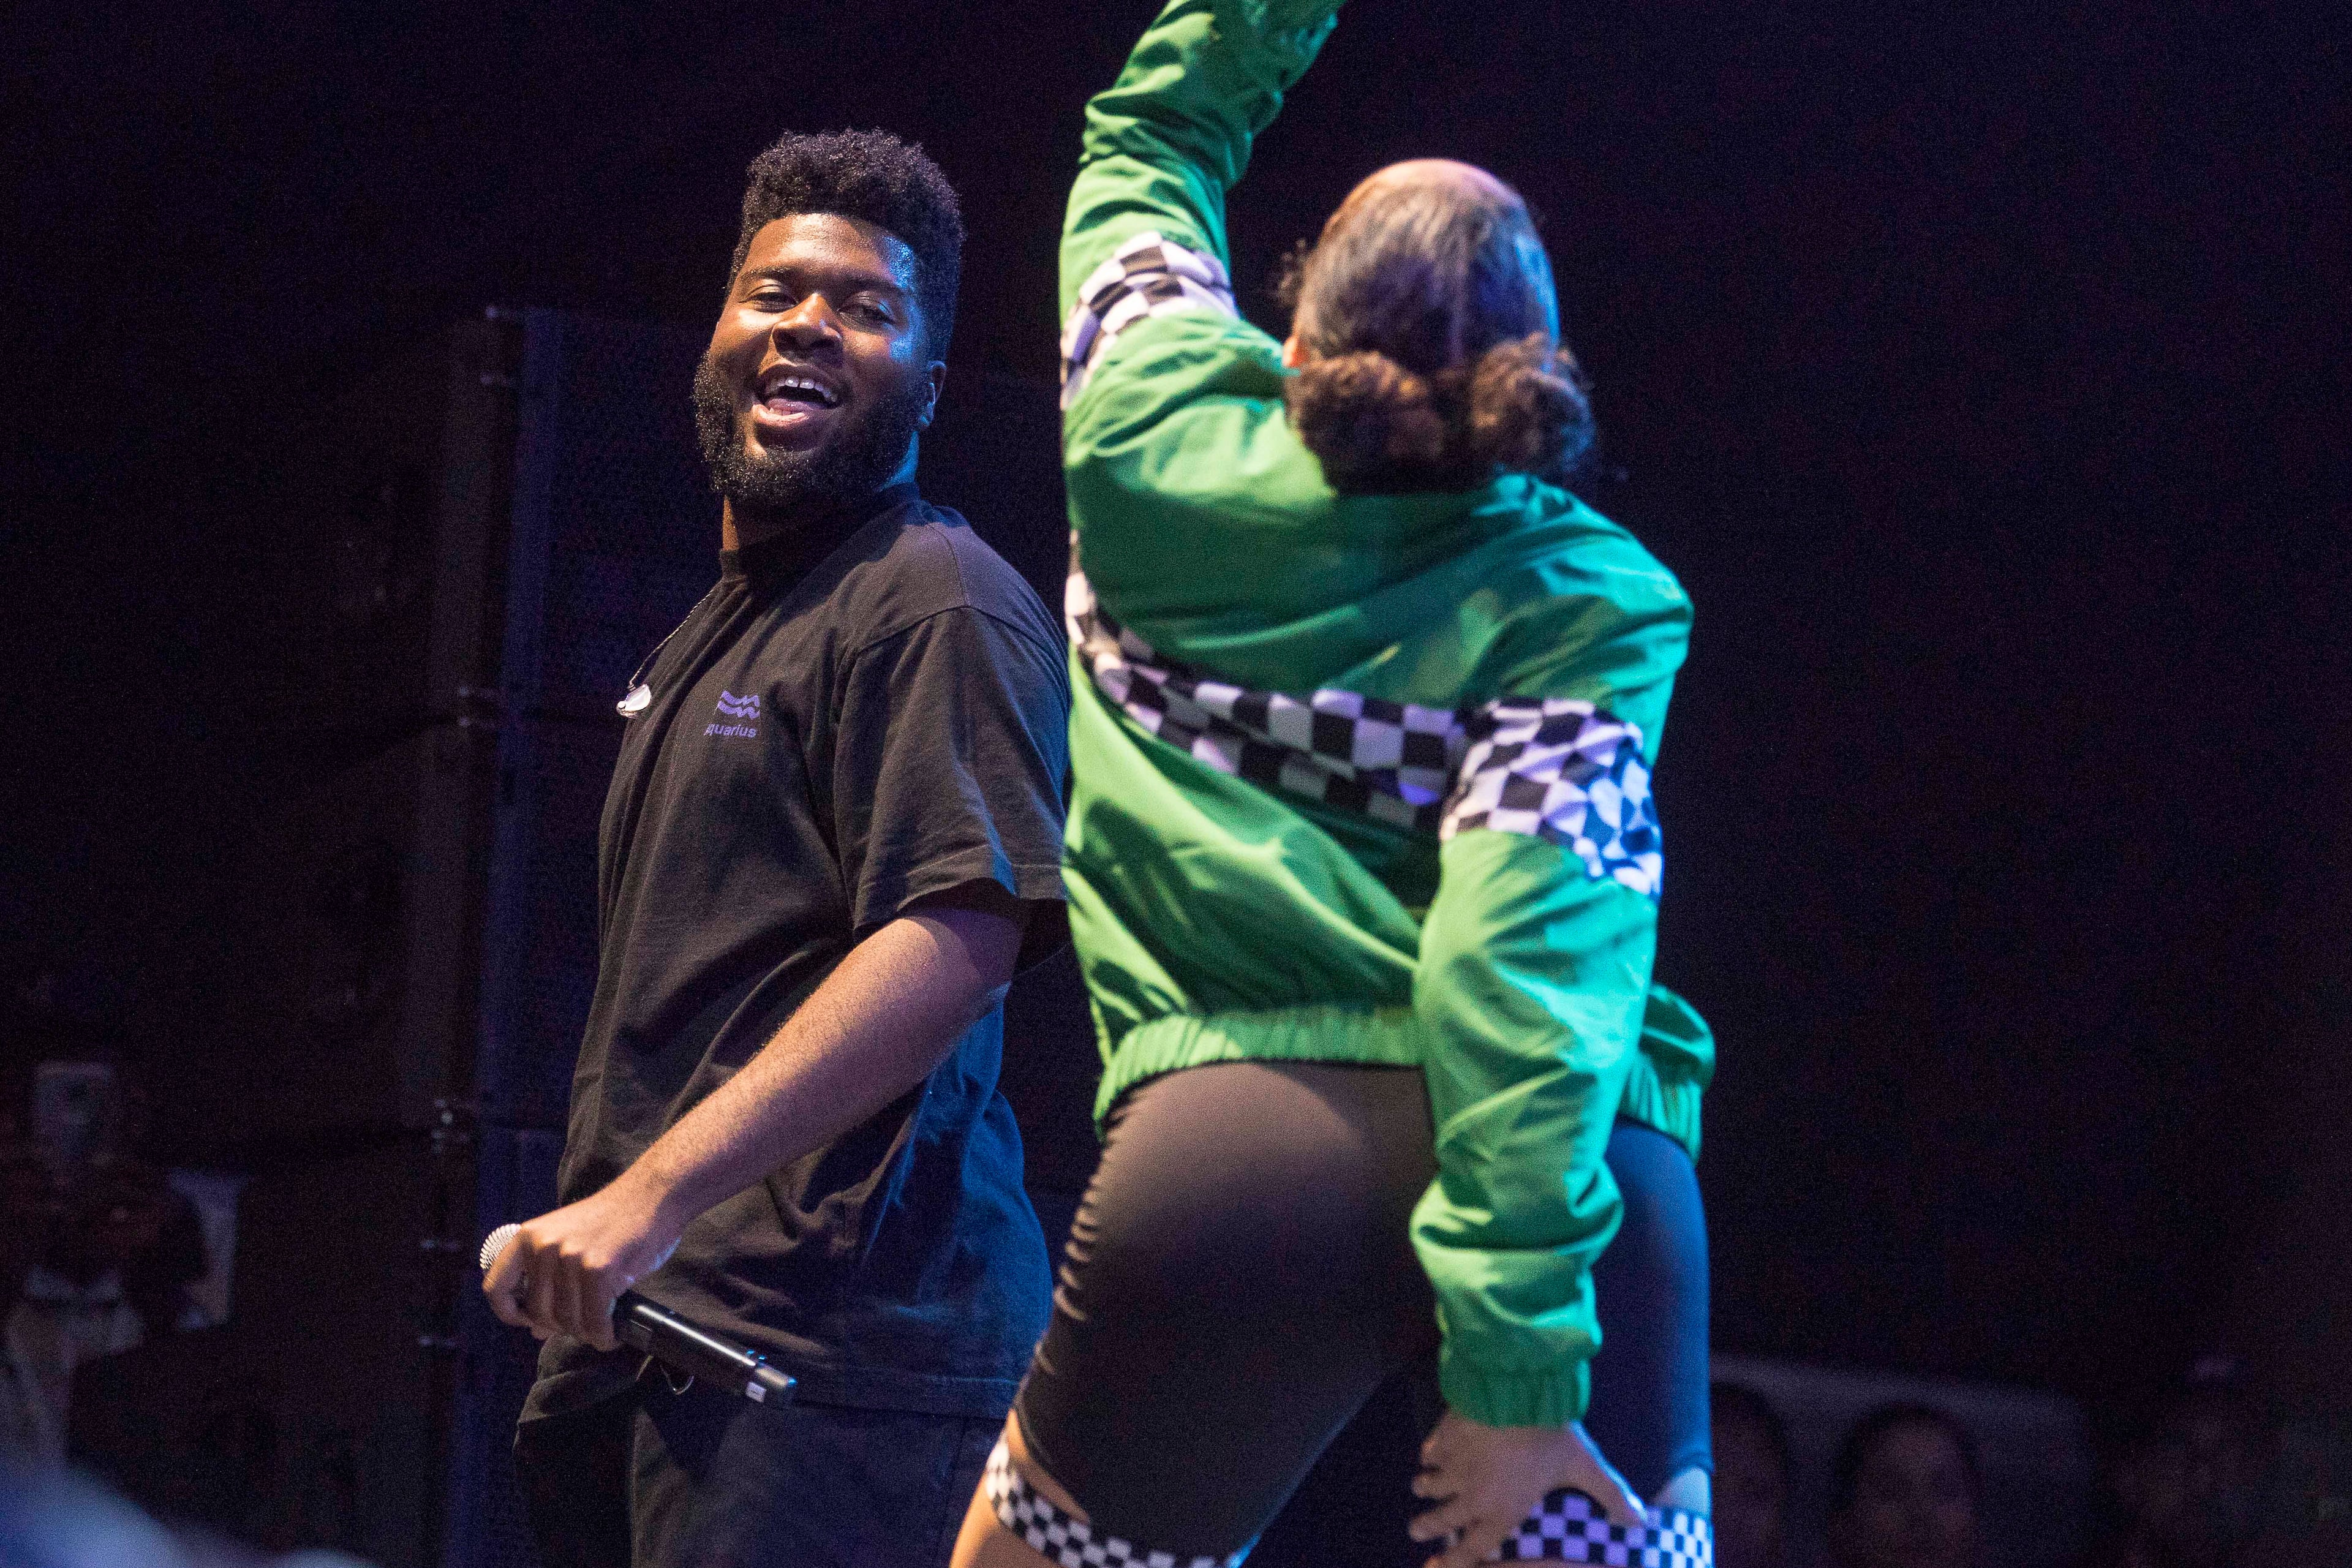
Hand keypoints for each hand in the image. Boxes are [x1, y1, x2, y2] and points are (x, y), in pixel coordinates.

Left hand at [481, 1176, 682, 1351]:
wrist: (652, 1196)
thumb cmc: (612, 1221)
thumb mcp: (567, 1241)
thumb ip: (547, 1280)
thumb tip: (535, 1330)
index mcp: (528, 1237)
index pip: (495, 1288)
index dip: (509, 1313)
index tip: (528, 1322)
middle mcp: (544, 1247)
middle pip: (538, 1312)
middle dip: (561, 1327)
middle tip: (581, 1324)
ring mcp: (571, 1258)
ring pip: (567, 1321)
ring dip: (585, 1333)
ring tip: (599, 1328)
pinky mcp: (599, 1270)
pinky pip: (594, 1321)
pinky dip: (603, 1335)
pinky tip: (609, 1334)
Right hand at [1409, 1411, 1643, 1567]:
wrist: (1514, 1390)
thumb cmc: (1550, 1435)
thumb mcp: (1585, 1465)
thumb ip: (1611, 1494)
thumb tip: (1641, 1522)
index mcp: (1502, 1511)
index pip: (1471, 1549)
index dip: (1452, 1562)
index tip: (1433, 1567)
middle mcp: (1472, 1495)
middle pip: (1440, 1518)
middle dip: (1425, 1526)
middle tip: (1415, 1529)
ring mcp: (1454, 1466)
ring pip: (1429, 1484)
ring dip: (1424, 1488)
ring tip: (1419, 1487)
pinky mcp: (1444, 1437)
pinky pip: (1430, 1451)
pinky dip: (1428, 1455)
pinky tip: (1429, 1452)